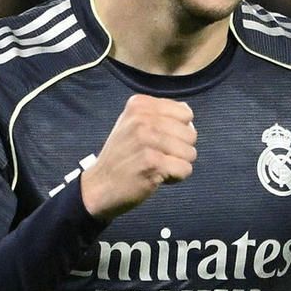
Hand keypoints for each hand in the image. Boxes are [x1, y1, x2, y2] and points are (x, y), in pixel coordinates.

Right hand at [79, 94, 195, 221]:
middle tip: (156, 157)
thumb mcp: (133, 123)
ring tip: (156, 166)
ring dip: (177, 164)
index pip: (185, 113)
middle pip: (191, 134)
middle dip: (180, 150)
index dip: (178, 131)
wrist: (99, 186)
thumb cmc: (122, 156)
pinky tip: (156, 177)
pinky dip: (176, 178)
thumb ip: (159, 115)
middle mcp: (142, 118)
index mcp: (140, 105)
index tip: (158, 142)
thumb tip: (188, 116)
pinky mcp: (152, 162)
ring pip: (190, 153)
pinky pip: (185, 169)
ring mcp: (147, 140)